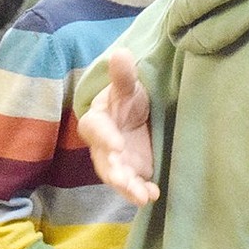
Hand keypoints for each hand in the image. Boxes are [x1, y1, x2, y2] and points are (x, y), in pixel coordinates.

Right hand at [77, 48, 158, 205]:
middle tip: (123, 179)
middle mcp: (103, 144)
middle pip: (103, 160)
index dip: (104, 137)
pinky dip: (141, 191)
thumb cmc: (129, 96)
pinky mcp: (131, 171)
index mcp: (98, 120)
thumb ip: (123, 74)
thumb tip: (121, 53)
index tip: (117, 144)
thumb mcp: (129, 85)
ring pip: (117, 177)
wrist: (139, 112)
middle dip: (113, 171)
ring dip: (127, 188)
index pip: (96, 129)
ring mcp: (117, 161)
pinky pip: (133, 184)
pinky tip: (152, 195)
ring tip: (142, 195)